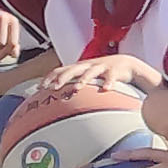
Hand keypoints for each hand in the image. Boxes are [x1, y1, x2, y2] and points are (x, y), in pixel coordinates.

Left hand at [31, 54, 162, 109]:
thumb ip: (74, 85)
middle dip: (62, 78)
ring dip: (83, 80)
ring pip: (90, 72)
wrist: (128, 64)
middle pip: (73, 70)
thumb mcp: (87, 76)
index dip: (49, 78)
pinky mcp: (116, 70)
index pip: (60, 70)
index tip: (40, 88)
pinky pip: (112, 77)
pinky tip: (106, 89)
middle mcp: (88, 66)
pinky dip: (109, 82)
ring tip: (77, 88)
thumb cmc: (104, 73)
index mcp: (79, 67)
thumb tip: (58, 103)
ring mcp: (102, 67)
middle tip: (54, 88)